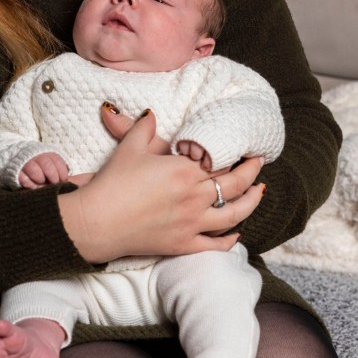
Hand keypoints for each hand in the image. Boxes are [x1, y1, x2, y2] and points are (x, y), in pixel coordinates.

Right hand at [19, 152, 68, 188]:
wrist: (20, 161)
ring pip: (35, 170)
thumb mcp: (56, 166)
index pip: (58, 161)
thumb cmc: (44, 170)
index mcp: (49, 154)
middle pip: (47, 164)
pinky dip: (29, 184)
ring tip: (42, 184)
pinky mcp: (17, 172)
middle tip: (53, 184)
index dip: (62, 173)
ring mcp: (26, 163)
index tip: (63, 181)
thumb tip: (89, 178)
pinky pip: (23, 178)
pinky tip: (33, 186)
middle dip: (52, 176)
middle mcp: (37, 156)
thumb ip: (67, 172)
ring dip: (40, 179)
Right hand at [58, 107, 264, 264]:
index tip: (242, 145)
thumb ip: (144, 128)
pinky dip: (230, 239)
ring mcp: (192, 222)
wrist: (98, 221)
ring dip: (251, 202)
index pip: (219, 159)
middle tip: (258, 162)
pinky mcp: (184, 244)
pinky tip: (236, 232)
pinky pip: (215, 243)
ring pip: (234, 213)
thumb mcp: (129, 148)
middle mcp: (194, 196)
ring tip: (259, 192)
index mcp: (184, 169)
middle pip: (234, 183)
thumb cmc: (113, 183)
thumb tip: (151, 113)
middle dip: (250, 171)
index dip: (234, 152)